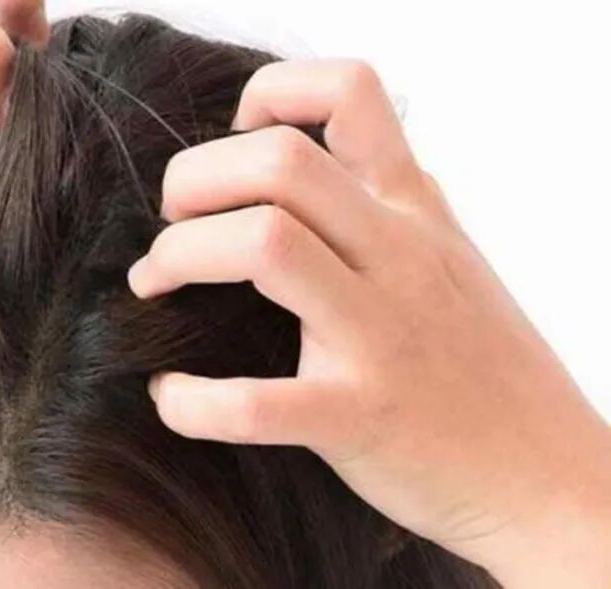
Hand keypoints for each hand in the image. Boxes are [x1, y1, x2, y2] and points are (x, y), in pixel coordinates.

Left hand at [128, 59, 610, 586]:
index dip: (271, 94)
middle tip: (169, 220)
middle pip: (280, 161)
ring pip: (265, 244)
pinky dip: (191, 400)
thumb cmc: (485, 368)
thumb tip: (302, 170)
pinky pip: (255, 402)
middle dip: (193, 178)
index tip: (234, 141)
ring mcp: (380, 336)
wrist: (549, 480)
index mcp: (413, 215)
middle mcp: (399, 257)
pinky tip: (172, 397)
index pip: (351, 93)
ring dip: (181, 254)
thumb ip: (386, 209)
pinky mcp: (358, 417)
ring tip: (156, 284)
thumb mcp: (447, 259)